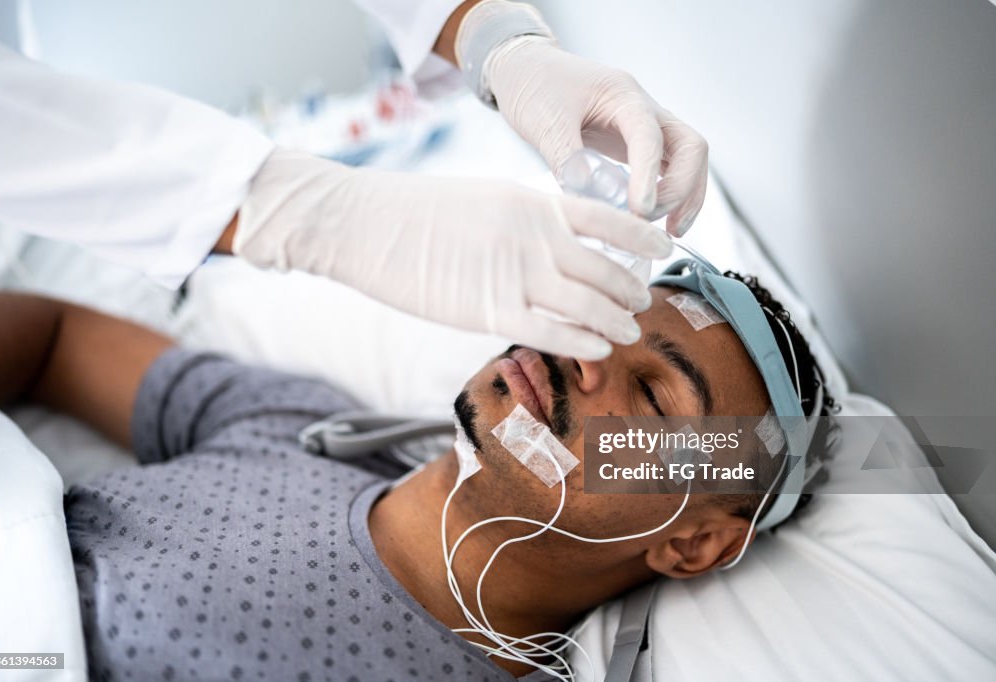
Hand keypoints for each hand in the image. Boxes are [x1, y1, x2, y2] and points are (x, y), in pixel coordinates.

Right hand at [232, 150, 672, 359]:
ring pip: (586, 305)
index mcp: (532, 203)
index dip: (643, 237)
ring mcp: (512, 275)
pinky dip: (583, 342)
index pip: (608, 218)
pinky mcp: (487, 312)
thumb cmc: (416, 210)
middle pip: (604, 269)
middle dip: (630, 290)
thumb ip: (526, 221)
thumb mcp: (485, 198)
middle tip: (641, 302)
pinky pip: (550, 333)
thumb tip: (556, 242)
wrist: (364, 223)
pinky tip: (600, 349)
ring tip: (629, 331)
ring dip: (616, 321)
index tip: (663, 249)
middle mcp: (532, 238)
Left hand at [485, 36, 707, 236]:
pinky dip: (671, 195)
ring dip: (686, 196)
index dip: (648, 175)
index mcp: (622, 95)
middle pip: (690, 146)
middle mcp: (644, 108)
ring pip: (687, 158)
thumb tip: (589, 197)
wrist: (527, 69)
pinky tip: (657, 219)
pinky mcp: (636, 143)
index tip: (639, 210)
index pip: (649, 135)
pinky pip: (668, 168)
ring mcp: (645, 125)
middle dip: (682, 189)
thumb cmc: (535, 86)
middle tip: (651, 222)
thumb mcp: (544, 122)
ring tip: (670, 231)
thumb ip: (567, 158)